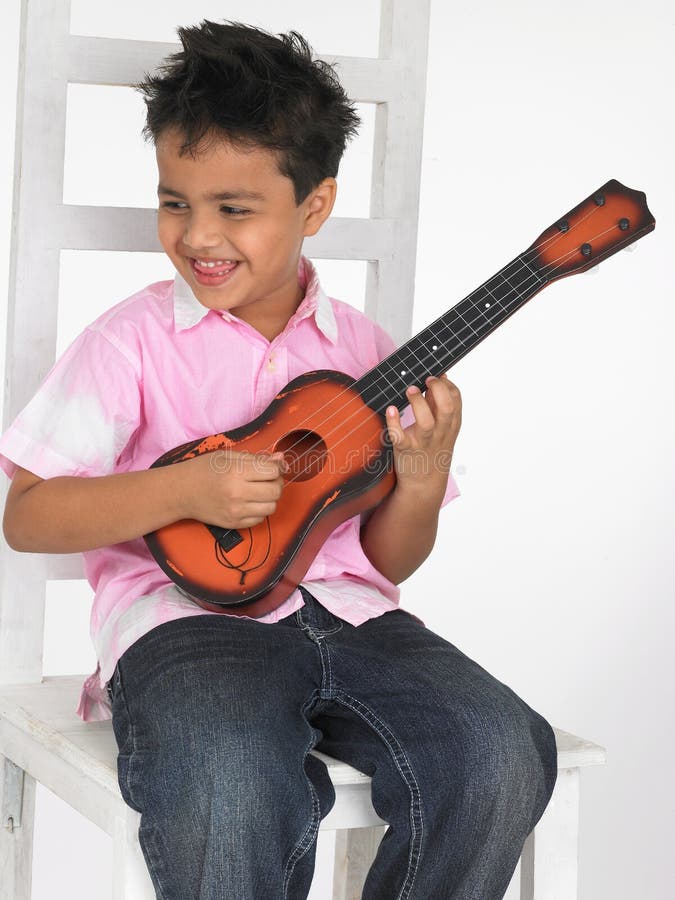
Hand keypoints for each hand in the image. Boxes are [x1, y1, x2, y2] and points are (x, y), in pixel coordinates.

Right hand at [174, 449, 286, 528]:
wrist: (181, 491)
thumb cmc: (203, 470)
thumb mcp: (228, 457)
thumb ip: (256, 459)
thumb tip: (281, 460)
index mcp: (236, 472)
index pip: (273, 471)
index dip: (277, 467)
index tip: (273, 466)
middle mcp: (237, 493)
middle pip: (276, 491)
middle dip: (276, 483)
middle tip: (268, 479)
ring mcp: (236, 511)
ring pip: (271, 507)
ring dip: (270, 498)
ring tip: (260, 491)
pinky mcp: (233, 524)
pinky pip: (260, 519)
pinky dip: (260, 510)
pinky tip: (250, 502)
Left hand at [385, 374, 461, 501]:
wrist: (424, 485)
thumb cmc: (432, 452)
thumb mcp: (443, 430)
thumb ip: (439, 406)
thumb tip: (440, 380)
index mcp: (451, 425)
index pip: (456, 399)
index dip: (447, 384)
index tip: (437, 376)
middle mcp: (440, 433)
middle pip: (446, 408)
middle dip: (437, 389)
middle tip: (426, 380)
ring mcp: (423, 442)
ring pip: (425, 422)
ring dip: (418, 403)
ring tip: (410, 390)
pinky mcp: (406, 450)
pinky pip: (400, 436)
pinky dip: (394, 422)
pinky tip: (390, 410)